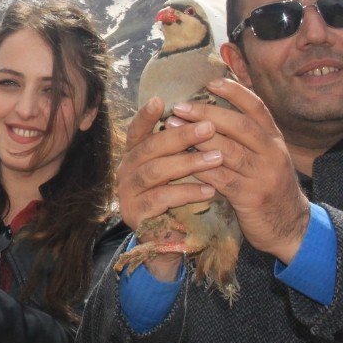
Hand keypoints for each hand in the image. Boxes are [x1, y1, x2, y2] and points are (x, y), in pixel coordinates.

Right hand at [116, 96, 222, 279]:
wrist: (169, 242)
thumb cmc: (177, 199)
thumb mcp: (178, 169)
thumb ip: (180, 147)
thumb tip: (203, 115)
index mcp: (134, 155)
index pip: (137, 131)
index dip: (146, 115)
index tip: (161, 100)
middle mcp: (124, 170)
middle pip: (150, 147)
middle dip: (181, 136)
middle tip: (209, 128)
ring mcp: (127, 192)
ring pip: (155, 171)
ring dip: (189, 163)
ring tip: (217, 158)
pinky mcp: (135, 214)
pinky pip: (161, 198)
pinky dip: (187, 192)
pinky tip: (210, 191)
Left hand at [169, 78, 309, 263]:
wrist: (291, 227)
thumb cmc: (269, 187)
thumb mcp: (265, 157)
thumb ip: (246, 137)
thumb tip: (212, 113)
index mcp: (274, 139)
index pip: (257, 107)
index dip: (234, 92)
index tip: (210, 82)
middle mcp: (272, 153)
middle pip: (239, 125)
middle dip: (206, 113)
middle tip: (179, 107)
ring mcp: (263, 175)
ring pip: (228, 151)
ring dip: (197, 138)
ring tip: (172, 128)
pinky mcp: (252, 197)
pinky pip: (221, 179)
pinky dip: (199, 168)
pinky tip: (180, 161)